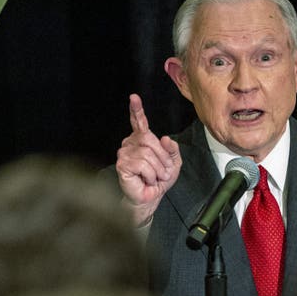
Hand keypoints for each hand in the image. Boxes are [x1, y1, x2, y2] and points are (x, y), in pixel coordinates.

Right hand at [116, 93, 181, 225]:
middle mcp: (131, 143)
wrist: (150, 198)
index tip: (134, 97)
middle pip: (150, 140)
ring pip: (148, 154)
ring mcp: (124, 153)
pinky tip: (146, 179)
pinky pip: (143, 164)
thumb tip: (165, 139)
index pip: (139, 122)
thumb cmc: (158, 180)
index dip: (137, 110)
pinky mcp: (122, 165)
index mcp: (142, 140)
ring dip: (158, 169)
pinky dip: (150, 174)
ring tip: (154, 177)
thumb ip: (172, 149)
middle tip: (163, 171)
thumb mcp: (173, 163)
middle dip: (162, 158)